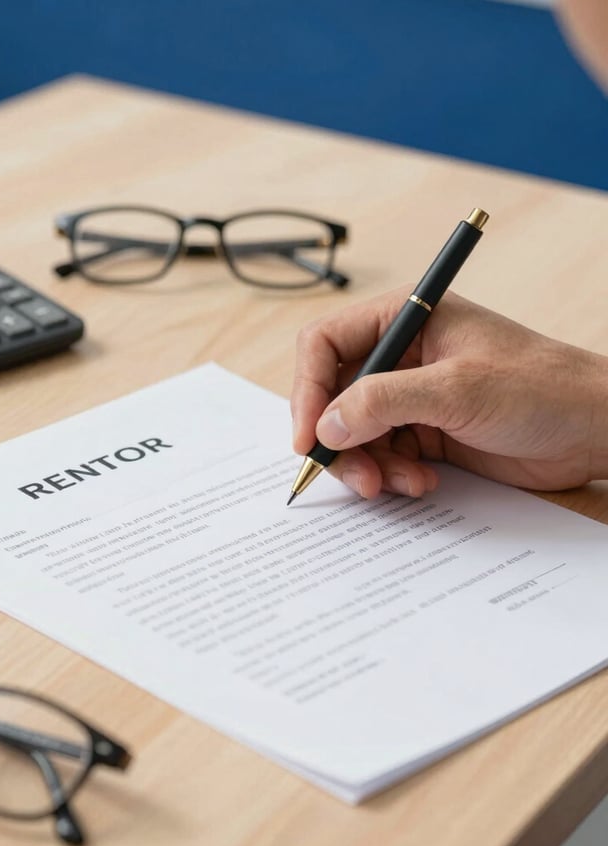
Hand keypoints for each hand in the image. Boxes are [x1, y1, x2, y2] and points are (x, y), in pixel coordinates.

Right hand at [291, 287, 607, 497]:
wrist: (593, 429)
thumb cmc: (540, 387)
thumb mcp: (457, 388)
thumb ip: (383, 401)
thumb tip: (326, 426)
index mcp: (404, 319)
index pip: (326, 345)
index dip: (308, 390)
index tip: (308, 437)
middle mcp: (400, 356)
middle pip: (334, 396)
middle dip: (339, 440)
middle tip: (356, 477)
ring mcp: (411, 396)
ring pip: (355, 433)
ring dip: (368, 465)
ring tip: (398, 485)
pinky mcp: (425, 432)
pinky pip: (383, 456)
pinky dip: (392, 475)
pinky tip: (422, 484)